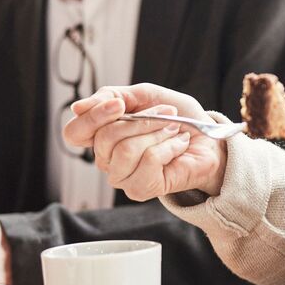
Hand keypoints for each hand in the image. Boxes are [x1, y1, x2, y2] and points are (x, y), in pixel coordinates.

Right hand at [61, 83, 227, 199]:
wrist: (209, 140)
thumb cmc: (177, 118)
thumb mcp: (145, 95)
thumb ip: (112, 96)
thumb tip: (78, 107)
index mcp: (102, 135)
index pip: (74, 133)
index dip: (92, 118)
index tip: (119, 104)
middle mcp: (107, 159)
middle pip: (104, 138)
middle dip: (142, 120)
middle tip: (167, 113)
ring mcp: (122, 177)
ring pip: (125, 151)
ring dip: (157, 133)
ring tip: (174, 130)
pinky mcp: (142, 189)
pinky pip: (149, 161)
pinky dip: (170, 147)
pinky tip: (178, 145)